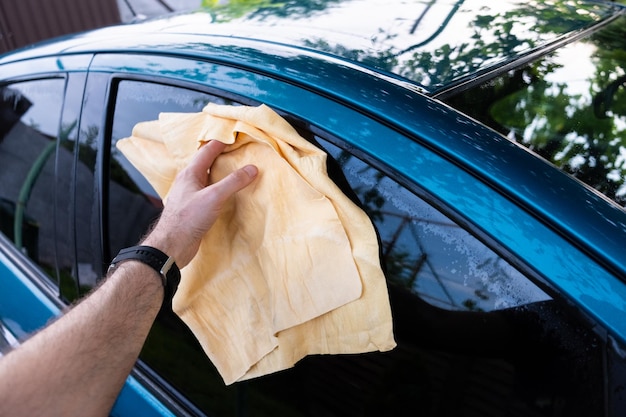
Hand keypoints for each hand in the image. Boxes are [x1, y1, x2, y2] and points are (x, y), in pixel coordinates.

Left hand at [143, 140, 257, 267]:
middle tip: (235, 151)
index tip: (233, 137)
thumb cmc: (188, 219)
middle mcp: (188, 182)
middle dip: (219, 155)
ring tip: (233, 170)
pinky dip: (218, 188)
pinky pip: (207, 193)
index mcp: (190, 174)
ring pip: (206, 178)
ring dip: (218, 173)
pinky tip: (225, 194)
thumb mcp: (214, 197)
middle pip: (205, 163)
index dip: (219, 142)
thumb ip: (233, 182)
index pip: (206, 151)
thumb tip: (252, 169)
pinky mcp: (193, 209)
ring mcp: (190, 196)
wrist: (172, 246)